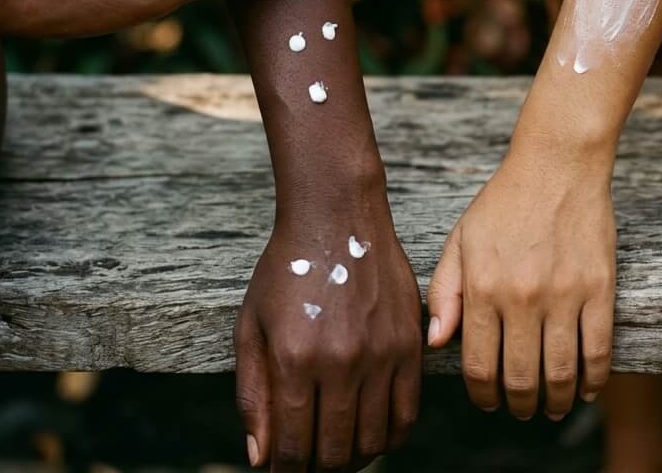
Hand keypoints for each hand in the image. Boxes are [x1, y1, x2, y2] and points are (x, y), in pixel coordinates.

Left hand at [235, 186, 422, 470]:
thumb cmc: (286, 269)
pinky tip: (376, 436)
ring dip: (356, 458)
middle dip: (320, 470)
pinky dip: (392, 436)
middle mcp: (342, 362)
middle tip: (312, 466)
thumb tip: (260, 458)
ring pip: (374, 439)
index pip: (293, 448)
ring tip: (342, 453)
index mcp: (295, 360)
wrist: (338, 215)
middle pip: (336, 451)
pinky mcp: (410, 343)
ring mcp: (382, 353)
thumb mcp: (251, 327)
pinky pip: (408, 412)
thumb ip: (253, 394)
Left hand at [426, 142, 615, 419]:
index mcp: (483, 287)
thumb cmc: (505, 201)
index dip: (482, 394)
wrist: (558, 164)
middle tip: (520, 408)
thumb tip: (438, 342)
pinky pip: (598, 350)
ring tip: (550, 406)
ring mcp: (564, 295)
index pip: (480, 365)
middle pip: (520, 378)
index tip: (487, 401)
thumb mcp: (461, 239)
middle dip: (518, 405)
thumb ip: (445, 292)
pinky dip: (593, 381)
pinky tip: (586, 389)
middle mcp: (522, 297)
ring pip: (560, 373)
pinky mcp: (599, 288)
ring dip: (555, 401)